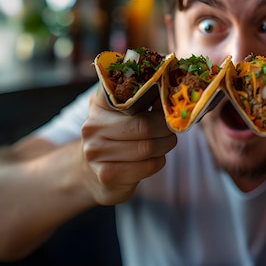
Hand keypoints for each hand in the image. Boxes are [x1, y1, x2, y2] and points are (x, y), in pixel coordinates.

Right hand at [81, 88, 177, 205]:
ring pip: (147, 147)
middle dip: (165, 128)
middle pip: (144, 125)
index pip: (130, 94)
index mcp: (99, 104)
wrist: (95, 172)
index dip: (155, 97)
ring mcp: (97, 152)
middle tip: (172, 129)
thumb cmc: (118, 137)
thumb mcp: (125, 114)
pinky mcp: (107, 174)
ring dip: (165, 145)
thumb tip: (171, 91)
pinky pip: (147, 166)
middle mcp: (93, 126)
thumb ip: (144, 100)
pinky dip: (159, 161)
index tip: (166, 103)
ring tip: (166, 142)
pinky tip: (155, 158)